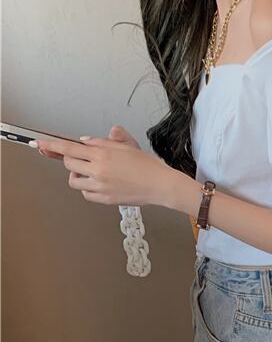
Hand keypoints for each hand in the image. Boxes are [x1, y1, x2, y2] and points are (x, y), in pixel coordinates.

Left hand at [35, 125, 170, 206]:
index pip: (68, 148)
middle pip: (68, 164)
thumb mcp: (126, 146)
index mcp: (102, 153)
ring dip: (78, 175)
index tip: (40, 144)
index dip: (51, 145)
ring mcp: (101, 186)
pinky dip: (88, 188)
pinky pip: (86, 194)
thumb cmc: (148, 166)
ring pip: (74, 180)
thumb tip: (86, 142)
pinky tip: (99, 185)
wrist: (160, 185)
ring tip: (91, 174)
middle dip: (72, 160)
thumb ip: (102, 142)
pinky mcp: (106, 199)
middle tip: (84, 160)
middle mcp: (99, 170)